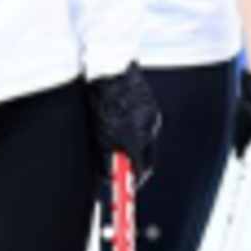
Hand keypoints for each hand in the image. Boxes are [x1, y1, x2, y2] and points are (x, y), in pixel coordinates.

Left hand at [87, 62, 160, 187]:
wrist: (110, 61)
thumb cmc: (100, 93)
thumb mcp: (98, 129)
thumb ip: (106, 155)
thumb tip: (108, 175)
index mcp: (135, 135)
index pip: (140, 170)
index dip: (131, 183)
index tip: (124, 190)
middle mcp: (149, 127)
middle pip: (147, 160)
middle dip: (135, 169)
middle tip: (121, 173)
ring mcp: (153, 115)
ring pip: (147, 143)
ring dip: (135, 150)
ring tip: (115, 142)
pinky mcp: (152, 105)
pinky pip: (147, 127)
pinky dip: (137, 133)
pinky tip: (122, 124)